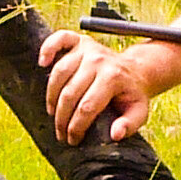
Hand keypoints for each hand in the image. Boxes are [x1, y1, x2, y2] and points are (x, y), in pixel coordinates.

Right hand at [37, 31, 160, 142]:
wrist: (135, 72)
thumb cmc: (132, 95)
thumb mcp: (138, 113)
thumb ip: (129, 125)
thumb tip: (115, 134)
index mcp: (114, 78)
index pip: (87, 107)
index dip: (76, 127)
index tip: (72, 140)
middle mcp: (98, 61)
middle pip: (70, 93)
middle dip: (62, 119)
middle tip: (60, 134)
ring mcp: (88, 49)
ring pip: (59, 73)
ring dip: (52, 97)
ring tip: (53, 113)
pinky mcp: (79, 41)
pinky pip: (59, 39)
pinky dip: (47, 48)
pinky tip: (42, 64)